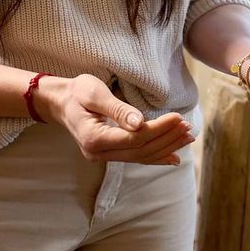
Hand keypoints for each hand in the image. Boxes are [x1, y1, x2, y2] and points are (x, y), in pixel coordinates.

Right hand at [35, 73, 194, 165]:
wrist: (60, 102)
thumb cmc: (76, 92)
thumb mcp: (93, 93)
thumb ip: (117, 109)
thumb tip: (140, 123)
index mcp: (93, 138)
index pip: (134, 139)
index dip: (159, 129)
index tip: (178, 118)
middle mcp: (98, 153)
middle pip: (141, 151)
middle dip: (167, 139)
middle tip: (188, 128)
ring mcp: (103, 157)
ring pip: (141, 157)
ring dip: (166, 148)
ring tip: (187, 138)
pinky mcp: (109, 154)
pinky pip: (136, 158)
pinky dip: (157, 157)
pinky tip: (174, 158)